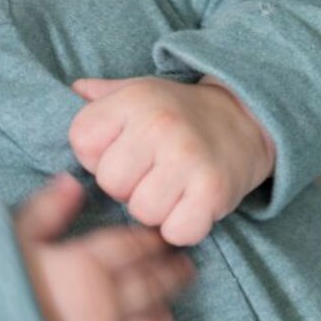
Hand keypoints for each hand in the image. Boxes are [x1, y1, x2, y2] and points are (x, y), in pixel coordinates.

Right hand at [14, 174, 195, 320]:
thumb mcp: (11, 237)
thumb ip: (47, 210)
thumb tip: (74, 183)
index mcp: (87, 268)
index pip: (134, 248)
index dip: (151, 241)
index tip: (161, 238)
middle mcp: (106, 309)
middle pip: (154, 288)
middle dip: (172, 275)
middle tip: (183, 268)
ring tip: (163, 313)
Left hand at [68, 75, 275, 246]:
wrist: (247, 119)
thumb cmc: (178, 113)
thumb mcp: (139, 92)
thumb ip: (101, 96)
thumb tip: (73, 90)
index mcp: (133, 100)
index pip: (82, 142)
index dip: (96, 155)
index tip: (122, 150)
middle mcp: (158, 125)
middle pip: (110, 183)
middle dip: (125, 186)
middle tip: (150, 173)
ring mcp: (187, 158)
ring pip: (141, 212)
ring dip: (154, 209)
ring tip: (171, 188)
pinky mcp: (213, 190)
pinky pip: (176, 231)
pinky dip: (182, 227)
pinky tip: (189, 205)